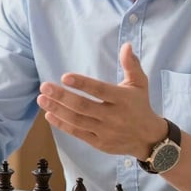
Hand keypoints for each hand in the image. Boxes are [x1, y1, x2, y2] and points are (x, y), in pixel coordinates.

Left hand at [37, 43, 166, 158]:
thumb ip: (131, 65)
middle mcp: (113, 116)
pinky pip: (77, 133)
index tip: (65, 77)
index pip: (99, 91)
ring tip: (42, 99)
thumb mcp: (140, 84)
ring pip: (77, 121)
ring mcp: (105, 132)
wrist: (148, 138)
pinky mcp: (99, 144)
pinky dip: (62, 125)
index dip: (82, 84)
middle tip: (44, 86)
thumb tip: (126, 46)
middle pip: (83, 106)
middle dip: (61, 96)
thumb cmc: (140, 105)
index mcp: (123, 99)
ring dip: (57, 110)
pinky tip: (49, 115)